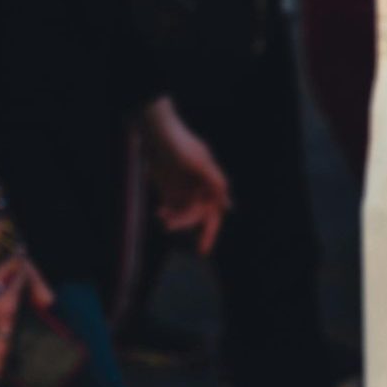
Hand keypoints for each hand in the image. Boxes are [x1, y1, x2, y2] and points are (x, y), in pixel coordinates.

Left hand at [137, 97, 229, 255]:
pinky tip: (161, 213)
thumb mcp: (201, 162)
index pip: (215, 214)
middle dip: (186, 223)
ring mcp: (183, 192)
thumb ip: (216, 182)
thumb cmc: (182, 146)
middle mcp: (199, 192)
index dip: (210, 233)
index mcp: (211, 186)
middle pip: (196, 217)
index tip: (202, 251)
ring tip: (164, 218)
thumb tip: (228, 206)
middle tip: (171, 226)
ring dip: (175, 220)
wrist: (158, 135)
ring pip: (182, 215)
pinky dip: (166, 214)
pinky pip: (169, 209)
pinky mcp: (168, 191)